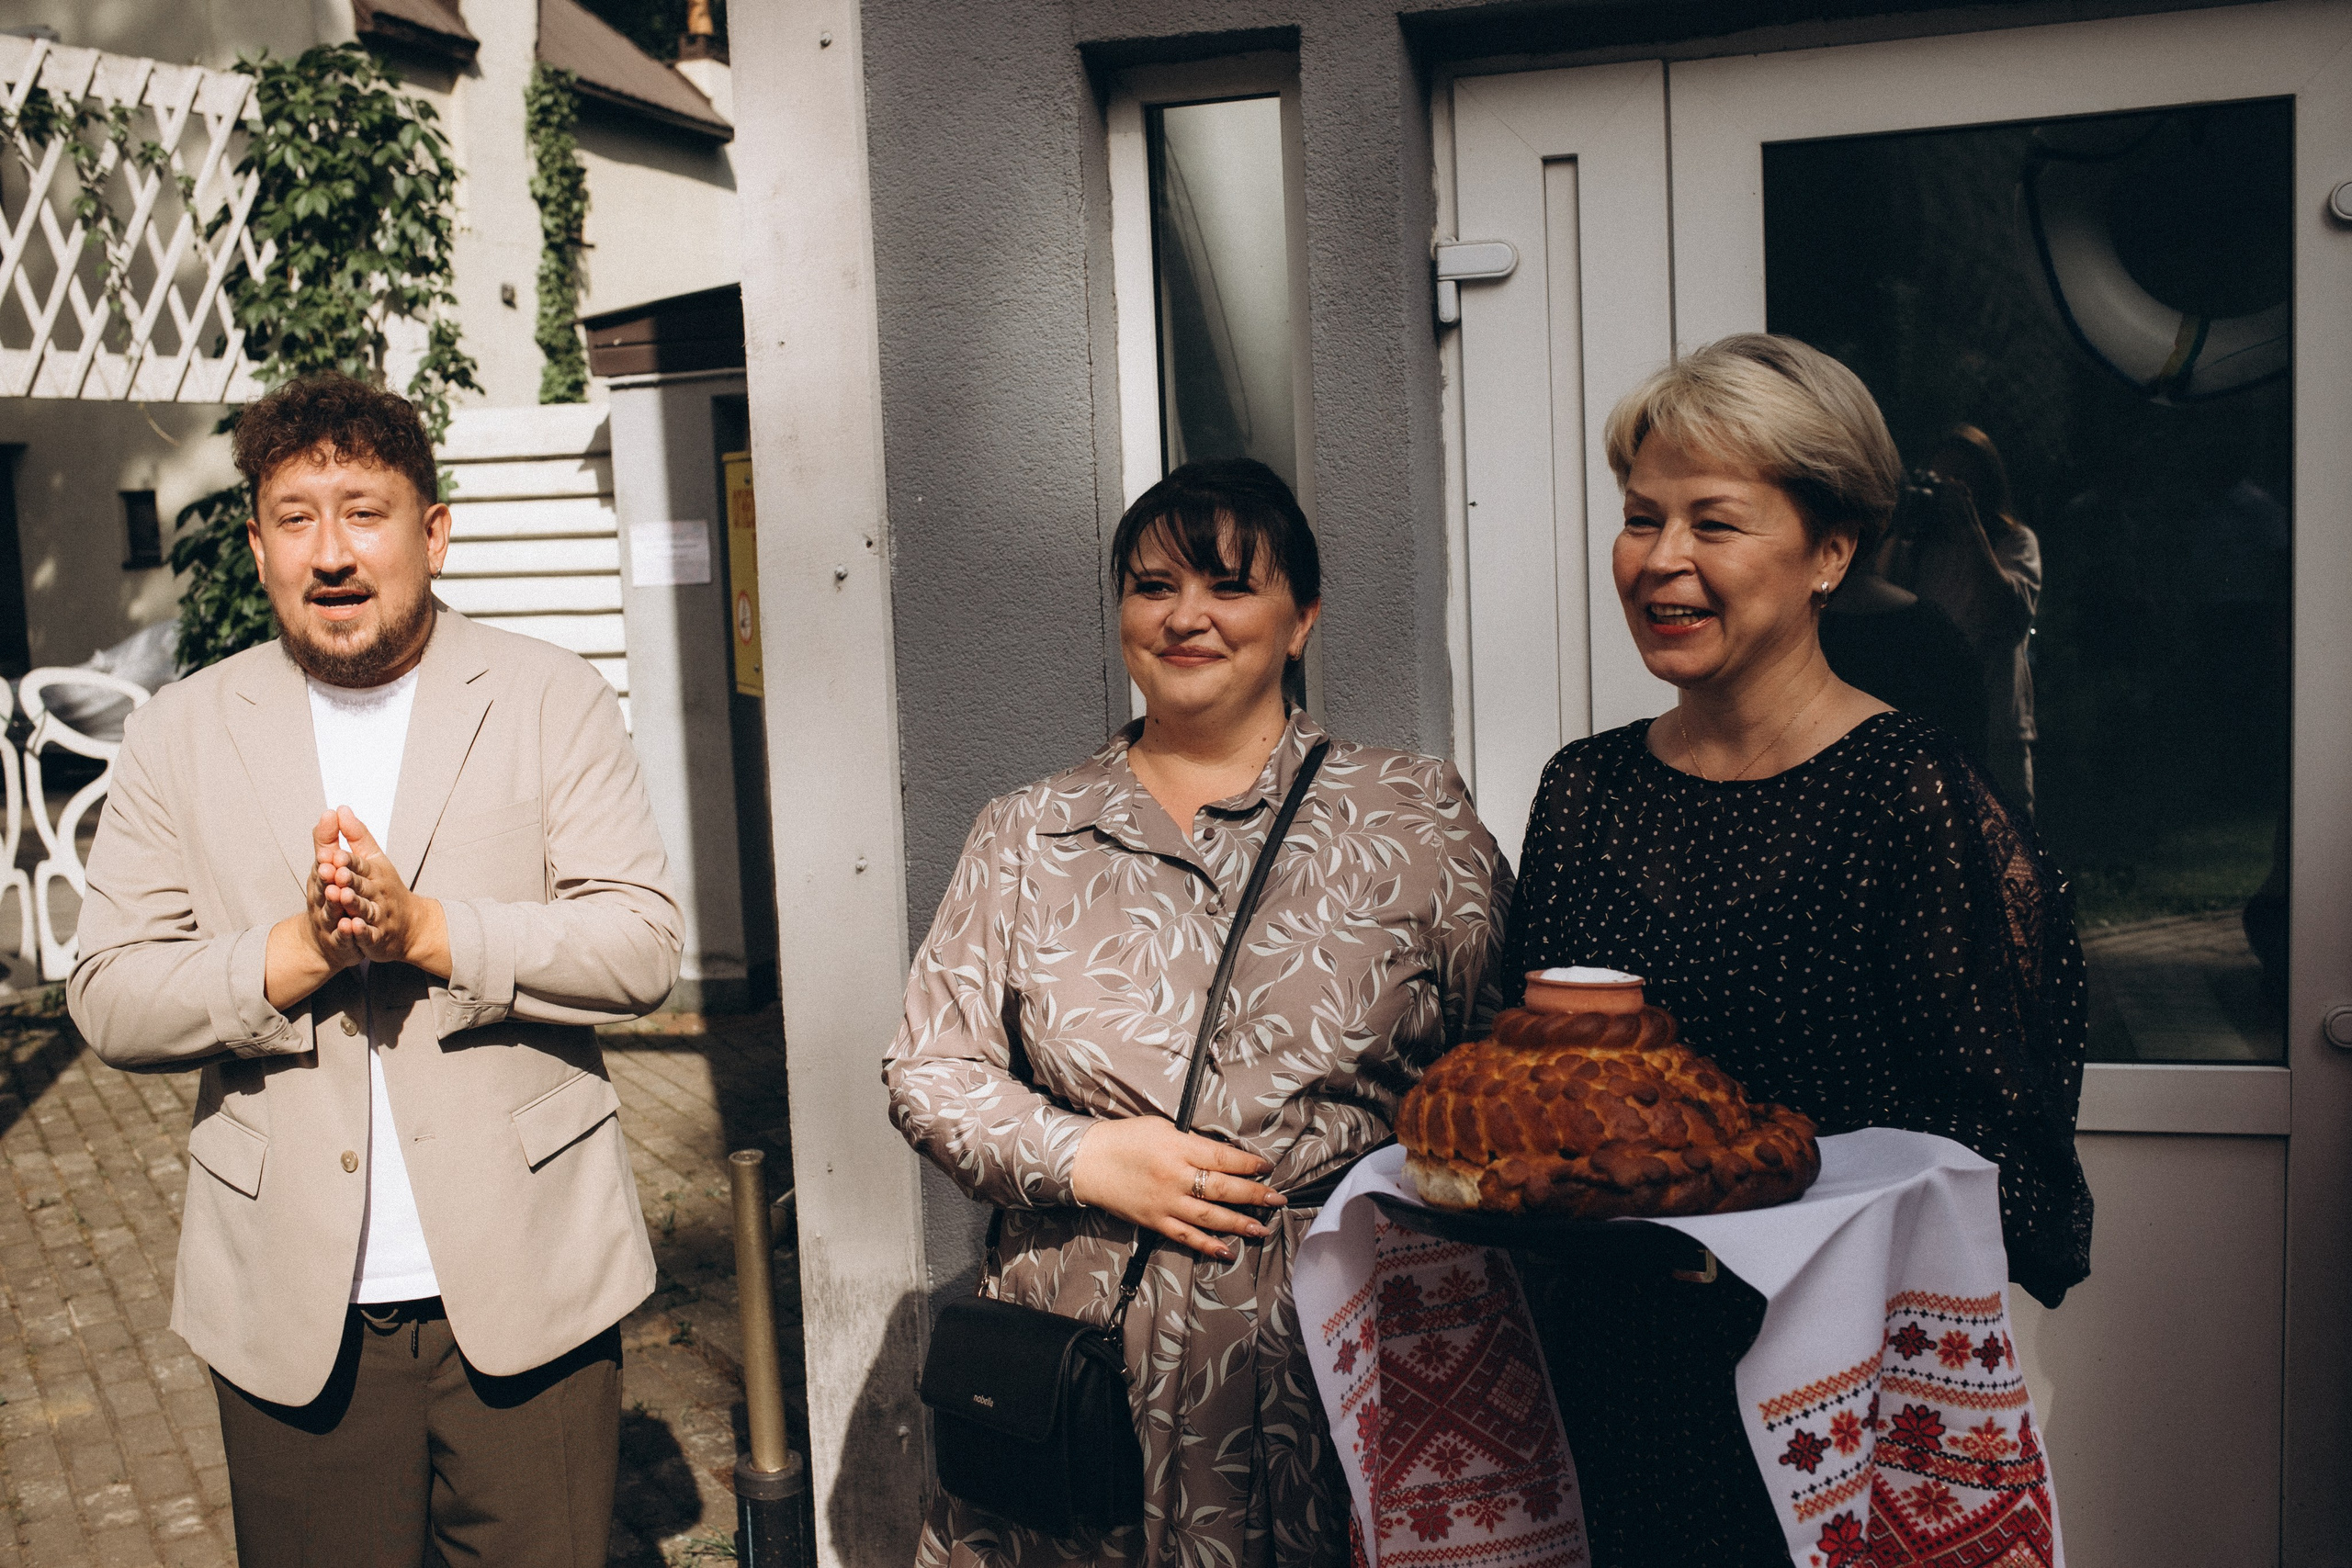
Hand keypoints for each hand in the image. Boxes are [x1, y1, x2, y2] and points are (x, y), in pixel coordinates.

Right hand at [262, 811, 361, 1009]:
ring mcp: (330, 921)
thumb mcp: (333, 867)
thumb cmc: (331, 895)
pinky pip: (345, 937)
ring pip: (334, 912)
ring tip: (344, 894)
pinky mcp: (341, 941)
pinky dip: (348, 931)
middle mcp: (323, 900)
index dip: (327, 859)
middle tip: (334, 870)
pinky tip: (352, 926)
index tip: (331, 851)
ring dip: (338, 903)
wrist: (327, 941)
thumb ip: (332, 840)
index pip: (324, 866)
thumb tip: (334, 810)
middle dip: (329, 879)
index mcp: (323, 879)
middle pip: (325, 888)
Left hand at [320, 806, 452, 978]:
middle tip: (337, 873)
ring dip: (354, 903)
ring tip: (343, 896)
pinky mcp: (377, 936)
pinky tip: (352, 927)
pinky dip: (361, 931)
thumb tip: (340, 809)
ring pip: (365, 909)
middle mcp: (378, 892)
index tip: (334, 853)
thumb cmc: (385, 888)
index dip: (347, 860)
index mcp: (374, 872)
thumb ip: (355, 836)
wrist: (410, 925)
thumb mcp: (373, 859)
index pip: (359, 863)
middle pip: (362, 885)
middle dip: (349, 879)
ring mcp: (378, 915)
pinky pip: (369, 934)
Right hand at [1071, 1116, 1283, 1259]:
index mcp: (1178, 1147)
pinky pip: (1185, 1236)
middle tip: (1277, 1200)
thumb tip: (1223, 1157)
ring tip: (1261, 1228)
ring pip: (1210, 1217)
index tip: (1266, 1168)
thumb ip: (1192, 1143)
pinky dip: (1207, 1245)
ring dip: (1239, 1223)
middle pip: (1223, 1188)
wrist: (1087, 1161)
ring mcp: (1165, 1202)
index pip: (1222, 1158)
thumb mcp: (1161, 1128)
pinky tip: (1226, 1250)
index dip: (1248, 1164)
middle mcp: (1175, 1176)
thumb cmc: (1126, 1138)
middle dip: (1254, 1195)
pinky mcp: (1154, 1221)